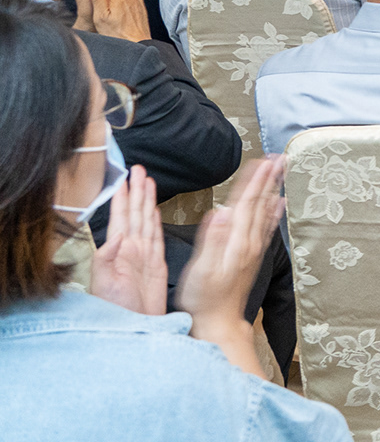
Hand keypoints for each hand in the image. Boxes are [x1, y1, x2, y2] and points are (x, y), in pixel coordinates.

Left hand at [90, 164, 166, 315]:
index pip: (121, 217)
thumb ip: (107, 258)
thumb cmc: (115, 310)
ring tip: (147, 181)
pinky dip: (155, 221)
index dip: (123, 197)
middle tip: (138, 169)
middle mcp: (132, 250)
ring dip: (146, 200)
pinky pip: (157, 237)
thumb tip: (117, 235)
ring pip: (146, 221)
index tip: (124, 177)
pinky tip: (154, 211)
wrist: (134, 328)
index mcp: (119, 251)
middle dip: (136, 191)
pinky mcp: (157, 265)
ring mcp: (144, 256)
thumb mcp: (104, 284)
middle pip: (136, 214)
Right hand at [177, 156, 286, 371]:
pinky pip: (266, 228)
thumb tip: (221, 212)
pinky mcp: (251, 257)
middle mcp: (249, 243)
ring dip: (272, 190)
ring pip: (265, 212)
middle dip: (268, 179)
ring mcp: (252, 250)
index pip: (247, 203)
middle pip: (260, 203)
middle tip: (279, 157)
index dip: (254, 180)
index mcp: (236, 242)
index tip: (262, 160)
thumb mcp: (202, 270)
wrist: (217, 324)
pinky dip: (273, 213)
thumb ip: (212, 239)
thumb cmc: (204, 300)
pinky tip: (279, 204)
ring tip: (281, 172)